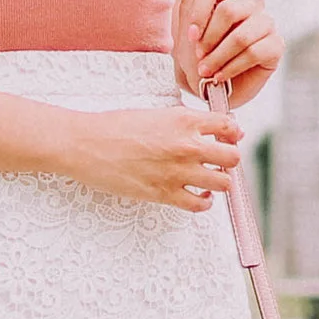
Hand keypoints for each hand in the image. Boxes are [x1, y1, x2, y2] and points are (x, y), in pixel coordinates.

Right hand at [64, 107, 242, 211]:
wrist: (85, 144)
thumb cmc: (114, 127)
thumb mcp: (155, 113)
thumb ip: (184, 121)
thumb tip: (211, 129)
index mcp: (183, 119)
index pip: (228, 126)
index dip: (232, 133)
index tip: (228, 138)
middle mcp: (186, 145)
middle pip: (232, 157)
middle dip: (229, 159)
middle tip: (218, 161)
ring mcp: (177, 171)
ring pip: (223, 183)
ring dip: (219, 181)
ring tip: (209, 179)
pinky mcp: (164, 193)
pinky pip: (200, 205)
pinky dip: (205, 202)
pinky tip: (199, 196)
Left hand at [179, 0, 282, 106]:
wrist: (208, 85)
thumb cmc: (197, 52)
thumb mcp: (187, 17)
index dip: (199, 13)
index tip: (190, 35)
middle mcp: (252, 3)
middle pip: (230, 10)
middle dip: (210, 39)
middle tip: (199, 56)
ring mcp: (266, 24)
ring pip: (241, 35)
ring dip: (219, 57)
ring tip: (207, 70)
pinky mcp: (276, 46)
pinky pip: (255, 52)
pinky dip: (232, 68)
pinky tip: (222, 76)